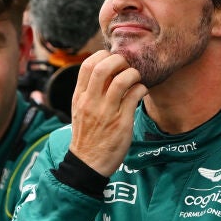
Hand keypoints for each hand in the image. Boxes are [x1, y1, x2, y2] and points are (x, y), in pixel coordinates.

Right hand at [68, 51, 146, 176]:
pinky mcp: (121, 123)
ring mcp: (106, 112)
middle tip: (126, 66)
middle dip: (119, 60)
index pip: (87, 66)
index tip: (112, 61)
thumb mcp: (80, 110)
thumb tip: (104, 70)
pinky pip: (134, 96)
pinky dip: (141, 89)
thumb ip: (89, 91)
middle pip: (103, 67)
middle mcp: (91, 102)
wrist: (88, 163)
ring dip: (133, 74)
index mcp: (80, 97)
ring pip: (121, 80)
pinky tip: (140, 92)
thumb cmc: (87, 135)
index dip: (102, 56)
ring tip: (136, 79)